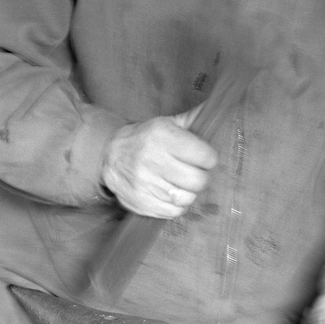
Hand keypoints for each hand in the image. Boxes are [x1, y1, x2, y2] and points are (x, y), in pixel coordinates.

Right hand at [101, 106, 217, 218]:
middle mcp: (152, 159)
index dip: (209, 158)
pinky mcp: (140, 202)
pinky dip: (176, 205)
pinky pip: (173, 212)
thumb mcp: (168, 123)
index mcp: (163, 136)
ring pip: (187, 198)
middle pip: (198, 180)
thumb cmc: (146, 138)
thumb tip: (215, 111)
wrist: (110, 155)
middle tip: (193, 171)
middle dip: (201, 176)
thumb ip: (194, 120)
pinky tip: (170, 193)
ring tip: (180, 182)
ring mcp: (145, 183)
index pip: (205, 156)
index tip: (204, 157)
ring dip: (188, 192)